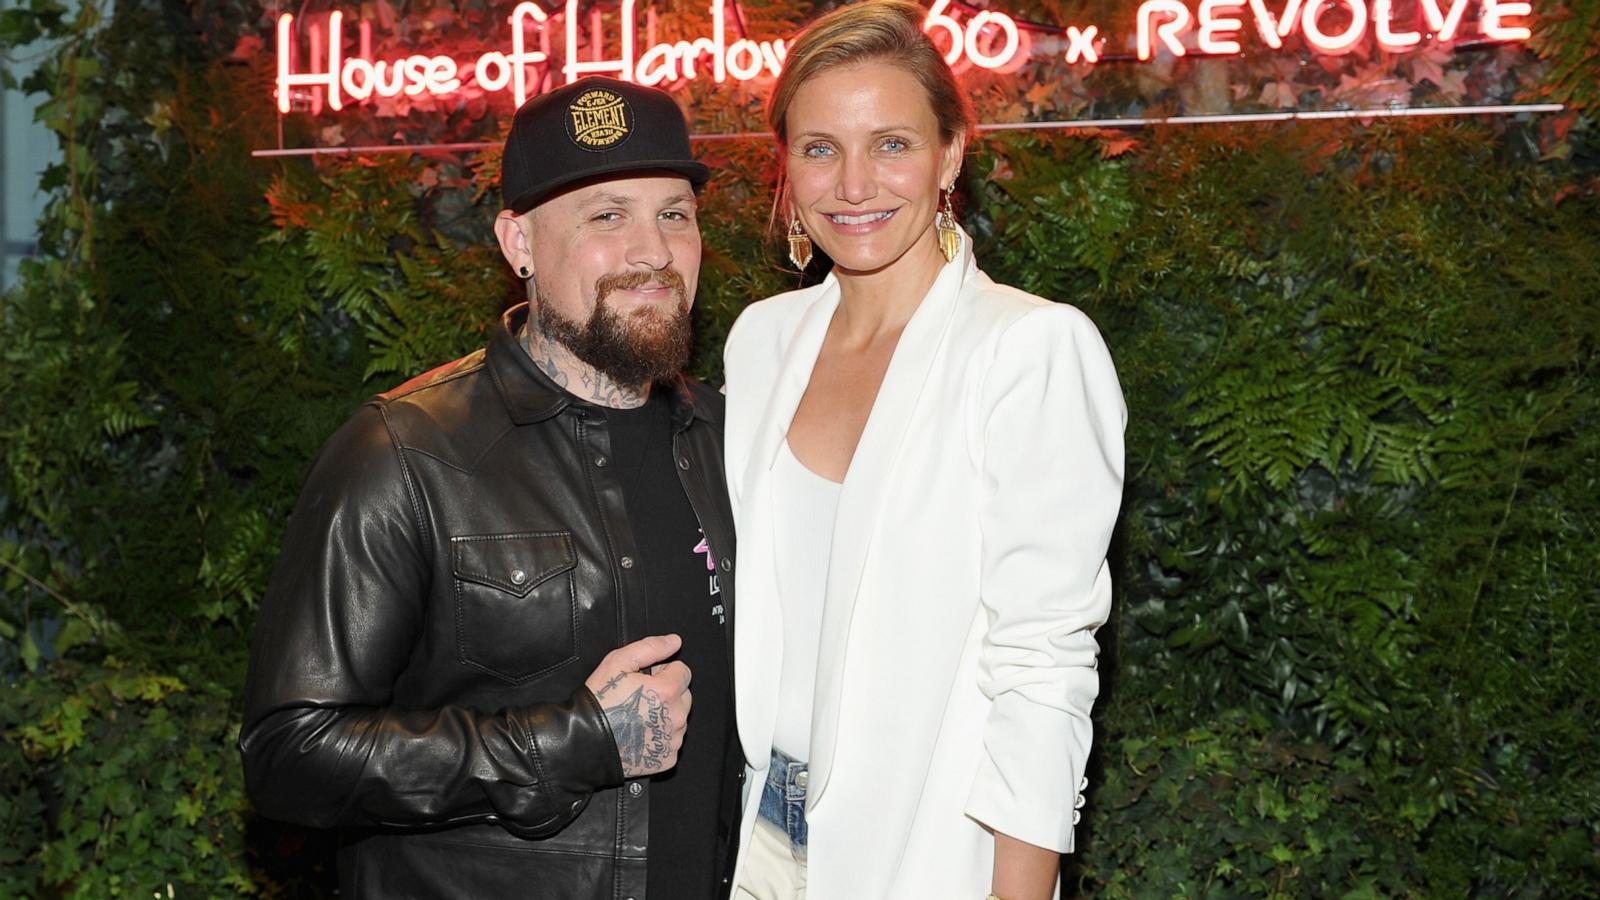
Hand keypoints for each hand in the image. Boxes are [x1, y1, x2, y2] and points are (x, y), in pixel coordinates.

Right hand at [584, 634, 691, 778]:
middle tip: (640, 698)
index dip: (663, 672)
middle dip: (667, 693)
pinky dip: (660, 738)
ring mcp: (672, 740)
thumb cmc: (600, 702)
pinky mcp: (667, 758)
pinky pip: (672, 742)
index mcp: (668, 691)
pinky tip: (641, 734)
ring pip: (680, 719)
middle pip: (684, 696)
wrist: (585, 741)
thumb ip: (650, 648)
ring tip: (638, 718)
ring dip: (665, 715)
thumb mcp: (618, 663)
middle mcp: (676, 716)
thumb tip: (674, 641)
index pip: (683, 671)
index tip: (647, 680)